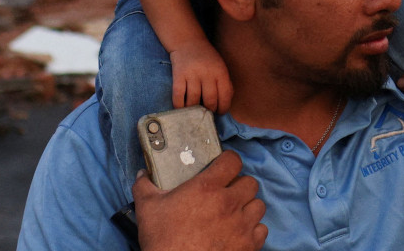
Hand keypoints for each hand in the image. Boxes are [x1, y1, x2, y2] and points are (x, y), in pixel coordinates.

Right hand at [133, 151, 267, 250]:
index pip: (233, 160)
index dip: (228, 161)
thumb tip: (142, 174)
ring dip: (248, 206)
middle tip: (227, 193)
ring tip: (235, 213)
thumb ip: (144, 187)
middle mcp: (229, 202)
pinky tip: (240, 233)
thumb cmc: (163, 240)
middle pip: (250, 182)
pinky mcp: (248, 245)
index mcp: (208, 187)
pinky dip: (253, 230)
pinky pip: (261, 230)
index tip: (222, 166)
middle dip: (240, 185)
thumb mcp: (147, 209)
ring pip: (258, 205)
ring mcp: (241, 225)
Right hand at [170, 39, 234, 112]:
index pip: (225, 95)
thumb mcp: (220, 67)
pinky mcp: (178, 75)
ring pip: (194, 100)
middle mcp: (207, 73)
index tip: (220, 112)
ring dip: (194, 110)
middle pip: (210, 100)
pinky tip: (182, 108)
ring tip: (195, 111)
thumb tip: (225, 104)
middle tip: (207, 112)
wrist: (188, 42)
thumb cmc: (207, 58)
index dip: (223, 108)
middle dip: (209, 110)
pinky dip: (180, 106)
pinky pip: (178, 96)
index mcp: (220, 71)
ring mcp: (192, 74)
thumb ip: (225, 83)